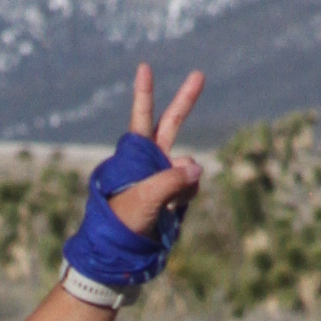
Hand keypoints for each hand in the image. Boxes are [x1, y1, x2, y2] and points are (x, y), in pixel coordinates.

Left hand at [104, 64, 203, 236]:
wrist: (121, 253)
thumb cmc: (123, 222)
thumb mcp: (146, 197)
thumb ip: (173, 179)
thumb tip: (197, 168)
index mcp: (135, 155)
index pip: (142, 118)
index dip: (144, 93)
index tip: (144, 67)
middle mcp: (150, 160)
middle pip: (171, 124)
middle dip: (185, 101)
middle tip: (199, 74)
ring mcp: (163, 176)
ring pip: (187, 169)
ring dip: (183, 185)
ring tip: (162, 206)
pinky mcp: (173, 193)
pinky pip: (190, 188)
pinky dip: (185, 198)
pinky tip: (170, 211)